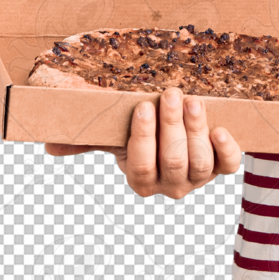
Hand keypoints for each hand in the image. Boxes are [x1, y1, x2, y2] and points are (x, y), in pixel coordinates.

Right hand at [44, 87, 241, 198]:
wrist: (184, 138)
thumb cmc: (144, 137)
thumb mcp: (115, 138)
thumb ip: (87, 141)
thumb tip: (49, 145)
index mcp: (141, 179)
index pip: (141, 165)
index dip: (143, 138)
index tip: (143, 107)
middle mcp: (171, 185)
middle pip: (173, 161)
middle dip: (171, 126)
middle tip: (170, 94)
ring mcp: (199, 178)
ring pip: (200, 161)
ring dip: (196, 129)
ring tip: (192, 102)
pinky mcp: (222, 167)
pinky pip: (229, 164)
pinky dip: (226, 148)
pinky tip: (220, 129)